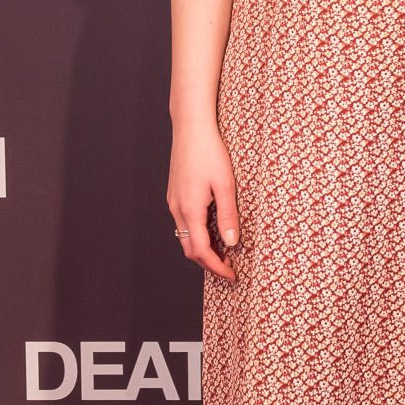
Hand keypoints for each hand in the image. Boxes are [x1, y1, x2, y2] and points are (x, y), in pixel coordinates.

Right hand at [167, 120, 240, 281]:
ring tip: (224, 253)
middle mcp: (177, 209)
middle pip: (189, 248)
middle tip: (229, 268)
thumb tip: (231, 243)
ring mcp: (173, 201)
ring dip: (203, 249)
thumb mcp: (226, 185)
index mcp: (190, 209)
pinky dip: (197, 235)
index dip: (216, 267)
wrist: (191, 128)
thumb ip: (228, 216)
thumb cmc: (210, 152)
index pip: (201, 250)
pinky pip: (184, 223)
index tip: (231, 275)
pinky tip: (212, 231)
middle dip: (209, 263)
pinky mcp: (175, 194)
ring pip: (185, 236)